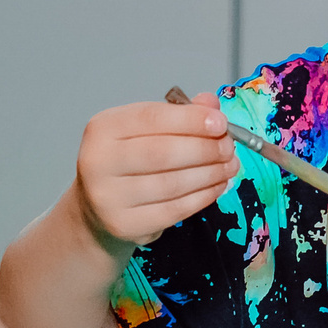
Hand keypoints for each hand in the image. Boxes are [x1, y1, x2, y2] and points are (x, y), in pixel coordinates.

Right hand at [71, 99, 238, 253]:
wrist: (99, 206)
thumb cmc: (127, 161)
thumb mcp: (144, 129)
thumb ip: (177, 114)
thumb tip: (210, 103)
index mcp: (103, 129)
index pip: (150, 118)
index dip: (190, 120)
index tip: (220, 122)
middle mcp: (98, 162)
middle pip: (162, 153)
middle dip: (205, 148)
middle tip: (229, 147)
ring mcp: (109, 197)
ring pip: (171, 184)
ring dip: (209, 173)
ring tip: (229, 165)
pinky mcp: (125, 224)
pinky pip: (174, 209)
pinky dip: (203, 196)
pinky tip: (218, 185)